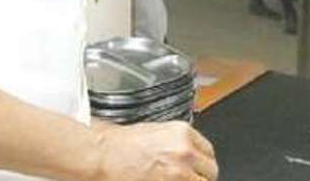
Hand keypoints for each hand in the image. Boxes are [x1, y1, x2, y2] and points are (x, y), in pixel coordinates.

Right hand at [91, 122, 217, 180]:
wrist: (100, 156)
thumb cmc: (119, 145)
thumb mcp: (156, 132)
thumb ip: (178, 143)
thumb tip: (190, 155)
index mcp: (183, 133)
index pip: (209, 153)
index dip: (201, 164)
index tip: (197, 170)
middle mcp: (185, 151)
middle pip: (210, 172)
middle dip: (199, 177)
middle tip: (186, 179)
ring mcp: (179, 172)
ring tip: (174, 180)